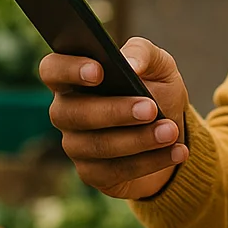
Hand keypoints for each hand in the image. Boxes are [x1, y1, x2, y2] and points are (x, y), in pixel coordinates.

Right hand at [40, 38, 189, 200]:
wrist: (171, 134)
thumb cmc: (156, 91)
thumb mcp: (158, 66)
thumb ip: (143, 53)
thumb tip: (130, 64)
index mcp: (74, 77)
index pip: (52, 69)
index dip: (68, 70)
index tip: (98, 71)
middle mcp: (66, 111)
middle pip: (72, 112)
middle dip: (113, 111)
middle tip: (151, 108)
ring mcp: (76, 145)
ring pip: (97, 145)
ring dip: (138, 139)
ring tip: (170, 131)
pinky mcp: (92, 174)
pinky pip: (115, 171)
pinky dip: (149, 162)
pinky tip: (175, 151)